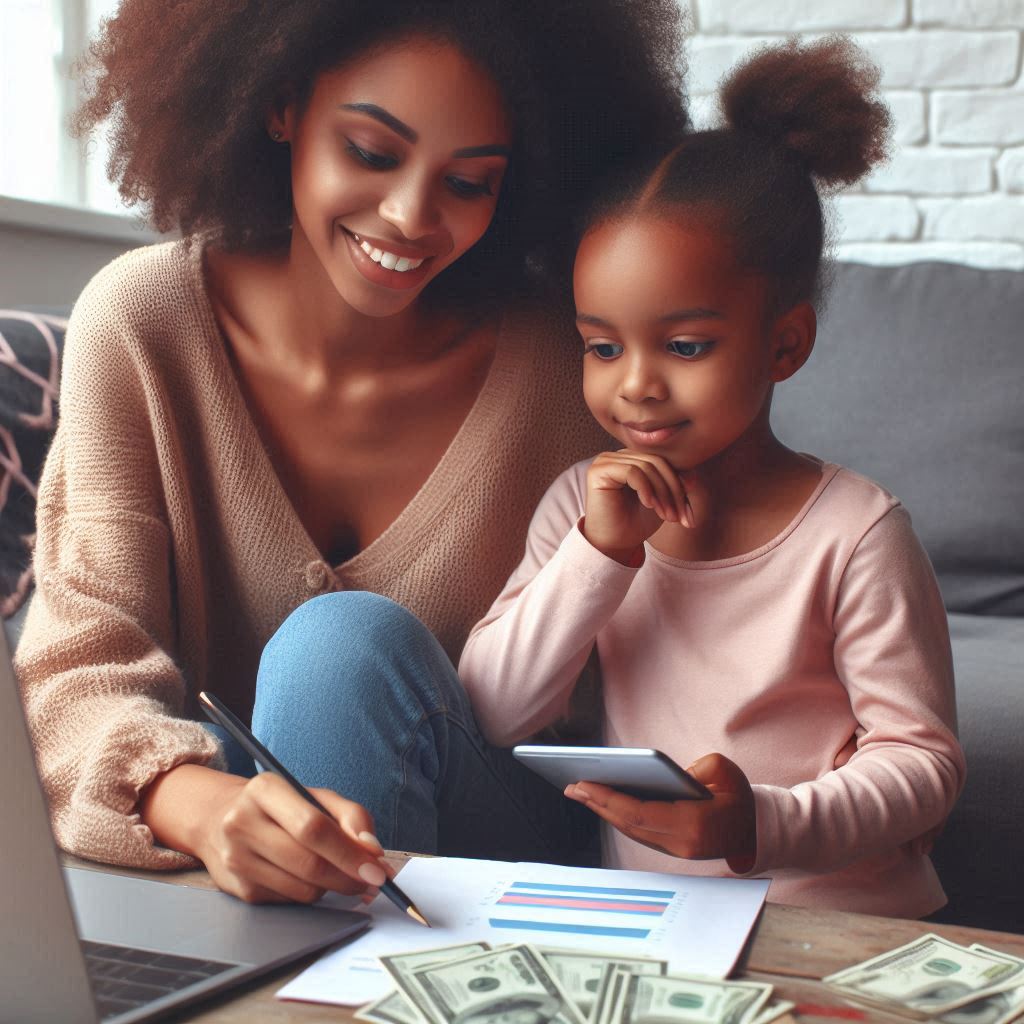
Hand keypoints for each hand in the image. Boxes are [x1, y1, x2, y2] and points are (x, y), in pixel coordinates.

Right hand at [142, 765, 392, 903]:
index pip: (313, 827)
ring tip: (339, 873)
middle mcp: (242, 823)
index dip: (349, 852)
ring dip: (332, 887)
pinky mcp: (238, 889)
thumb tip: (372, 851)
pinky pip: (290, 901)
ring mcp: (236, 858)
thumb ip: (352, 817)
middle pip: (308, 863)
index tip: (378, 870)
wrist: (220, 819)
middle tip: (373, 882)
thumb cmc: (282, 806)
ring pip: (302, 889)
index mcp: (265, 789)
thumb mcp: (317, 797)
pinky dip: (309, 893)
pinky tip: (308, 877)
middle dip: (349, 877)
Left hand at [565, 753, 756, 872]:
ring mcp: (677, 851)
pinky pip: (639, 833)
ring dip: (603, 811)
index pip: (639, 813)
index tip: (583, 783)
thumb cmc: (739, 796)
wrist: (757, 830)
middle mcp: (681, 844)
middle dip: (597, 803)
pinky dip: (618, 816)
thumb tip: (665, 774)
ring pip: (631, 831)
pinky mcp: (673, 849)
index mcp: (693, 825)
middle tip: (571, 785)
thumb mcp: (724, 771)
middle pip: (629, 824)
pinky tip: (602, 802)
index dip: (608, 798)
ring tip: (580, 791)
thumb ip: (694, 768)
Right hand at [582, 451, 700, 564]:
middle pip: (657, 462)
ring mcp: (607, 460)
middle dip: (673, 491)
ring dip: (662, 494)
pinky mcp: (599, 470)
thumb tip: (692, 476)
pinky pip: (632, 471)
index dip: (679, 485)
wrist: (614, 544)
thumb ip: (676, 485)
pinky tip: (648, 505)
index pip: (664, 461)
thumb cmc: (636, 523)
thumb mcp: (663, 501)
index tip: (688, 516)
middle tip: (678, 518)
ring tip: (666, 516)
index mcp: (633, 459)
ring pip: (647, 467)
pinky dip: (645, 489)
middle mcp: (619, 456)